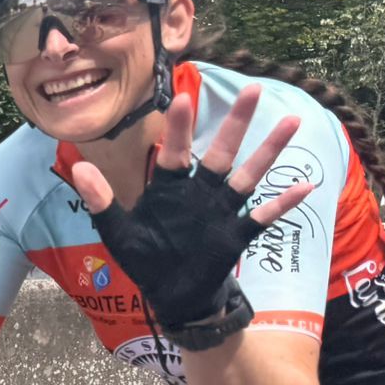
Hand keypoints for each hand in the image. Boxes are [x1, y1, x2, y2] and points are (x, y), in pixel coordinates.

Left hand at [63, 87, 310, 328]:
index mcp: (169, 189)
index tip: (183, 98)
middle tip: (252, 89)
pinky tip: (305, 185)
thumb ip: (101, 200)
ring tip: (290, 121)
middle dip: (236, 123)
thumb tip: (79, 167)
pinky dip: (281, 203)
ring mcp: (221, 212)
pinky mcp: (235, 236)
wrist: (170, 294)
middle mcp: (200, 194)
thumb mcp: (117, 231)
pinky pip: (262, 217)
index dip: (180, 128)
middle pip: (221, 153)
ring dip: (268, 151)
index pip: (175, 152)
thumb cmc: (144, 258)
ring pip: (248, 177)